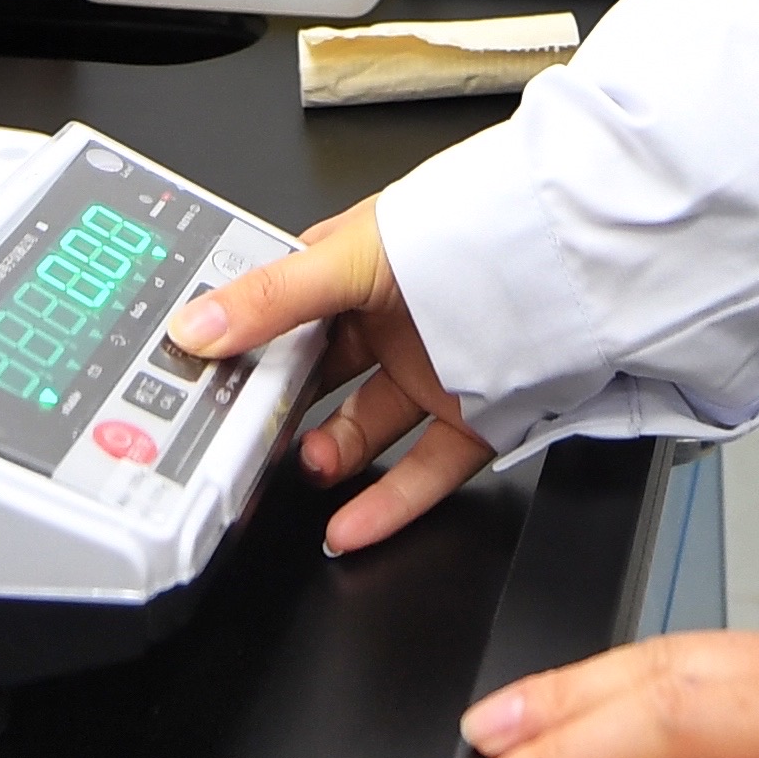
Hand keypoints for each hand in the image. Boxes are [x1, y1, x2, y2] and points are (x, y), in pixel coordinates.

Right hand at [169, 199, 488, 554]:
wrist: (562, 258)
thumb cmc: (462, 228)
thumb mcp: (349, 258)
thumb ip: (271, 299)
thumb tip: (195, 327)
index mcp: (350, 271)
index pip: (280, 318)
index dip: (246, 354)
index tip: (212, 387)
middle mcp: (387, 322)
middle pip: (319, 381)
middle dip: (284, 415)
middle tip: (252, 439)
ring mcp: (429, 371)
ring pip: (368, 429)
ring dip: (333, 458)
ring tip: (310, 468)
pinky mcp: (472, 417)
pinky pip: (422, 471)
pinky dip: (387, 505)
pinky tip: (349, 528)